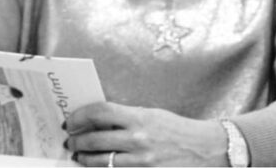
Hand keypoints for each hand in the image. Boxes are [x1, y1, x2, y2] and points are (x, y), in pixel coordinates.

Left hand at [63, 102, 228, 166]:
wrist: (205, 149)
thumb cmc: (176, 129)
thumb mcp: (151, 115)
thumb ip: (125, 117)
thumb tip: (97, 120)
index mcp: (139, 118)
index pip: (100, 113)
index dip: (80, 116)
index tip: (71, 121)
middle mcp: (139, 140)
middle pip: (95, 139)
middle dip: (77, 141)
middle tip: (70, 141)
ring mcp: (142, 162)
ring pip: (101, 162)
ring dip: (85, 159)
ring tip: (78, 157)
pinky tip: (97, 167)